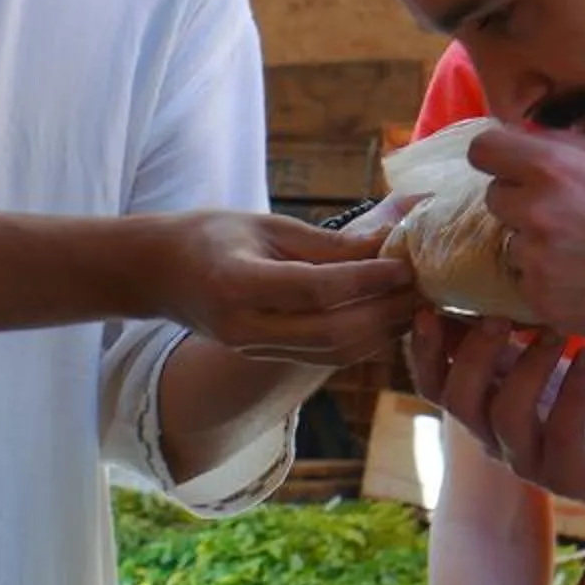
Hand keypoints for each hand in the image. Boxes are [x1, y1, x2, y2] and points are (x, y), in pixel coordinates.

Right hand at [150, 206, 417, 363]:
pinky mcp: (267, 359)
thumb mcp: (265, 225)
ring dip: (383, 332)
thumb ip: (328, 239)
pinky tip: (389, 317)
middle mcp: (245, 328)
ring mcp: (254, 350)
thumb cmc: (209, 236)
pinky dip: (364, 341)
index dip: (367, 279)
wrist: (159, 275)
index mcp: (236, 285)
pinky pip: (325, 358)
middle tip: (426, 286)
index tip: (407, 262)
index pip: (316, 289)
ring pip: (334, 353)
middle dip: (386, 312)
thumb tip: (393, 232)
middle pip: (332, 334)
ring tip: (417, 303)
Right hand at [411, 309, 584, 518]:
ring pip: (507, 415)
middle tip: (498, 315)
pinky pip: (563, 431)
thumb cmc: (584, 414)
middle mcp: (496, 440)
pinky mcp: (570, 474)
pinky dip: (575, 389)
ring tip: (557, 331)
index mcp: (482, 413)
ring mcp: (530, 462)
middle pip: (458, 401)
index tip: (427, 308)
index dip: (423, 351)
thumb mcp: (536, 373)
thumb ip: (500, 349)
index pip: (434, 386)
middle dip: (471, 354)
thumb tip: (463, 294)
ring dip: (529, 366)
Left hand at [466, 126, 584, 341]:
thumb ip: (570, 146)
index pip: (483, 151)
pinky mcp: (540, 299)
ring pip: (511, 243)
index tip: (511, 166)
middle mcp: (535, 211)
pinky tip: (583, 279)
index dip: (498, 157)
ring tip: (579, 251)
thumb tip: (535, 135)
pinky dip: (547, 280)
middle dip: (520, 201)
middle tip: (560, 213)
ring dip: (534, 244)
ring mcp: (535, 259)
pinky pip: (526, 281)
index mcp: (553, 168)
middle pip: (494, 198)